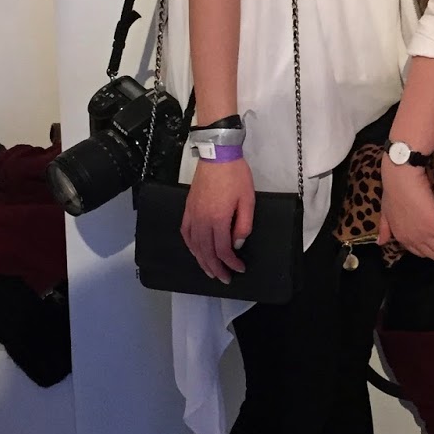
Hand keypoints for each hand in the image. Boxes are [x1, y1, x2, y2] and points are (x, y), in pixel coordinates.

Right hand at [181, 157, 255, 281]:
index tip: (239, 269)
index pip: (222, 250)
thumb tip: (237, 244)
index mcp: (218, 219)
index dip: (231, 263)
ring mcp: (192, 214)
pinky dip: (190, 246)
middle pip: (206, 252)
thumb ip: (243, 225)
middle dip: (216, 268)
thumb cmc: (235, 176)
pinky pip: (185, 233)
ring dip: (202, 261)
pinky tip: (195, 252)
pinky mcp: (188, 208)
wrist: (217, 155)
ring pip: (194, 245)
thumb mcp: (248, 200)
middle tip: (224, 279)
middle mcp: (202, 220)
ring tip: (210, 271)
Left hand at [378, 157, 433, 259]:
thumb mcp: (385, 212)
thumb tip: (381, 242)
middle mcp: (412, 240)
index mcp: (400, 237)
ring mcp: (424, 235)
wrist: (401, 177)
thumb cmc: (393, 190)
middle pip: (433, 255)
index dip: (429, 248)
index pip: (419, 253)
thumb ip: (384, 228)